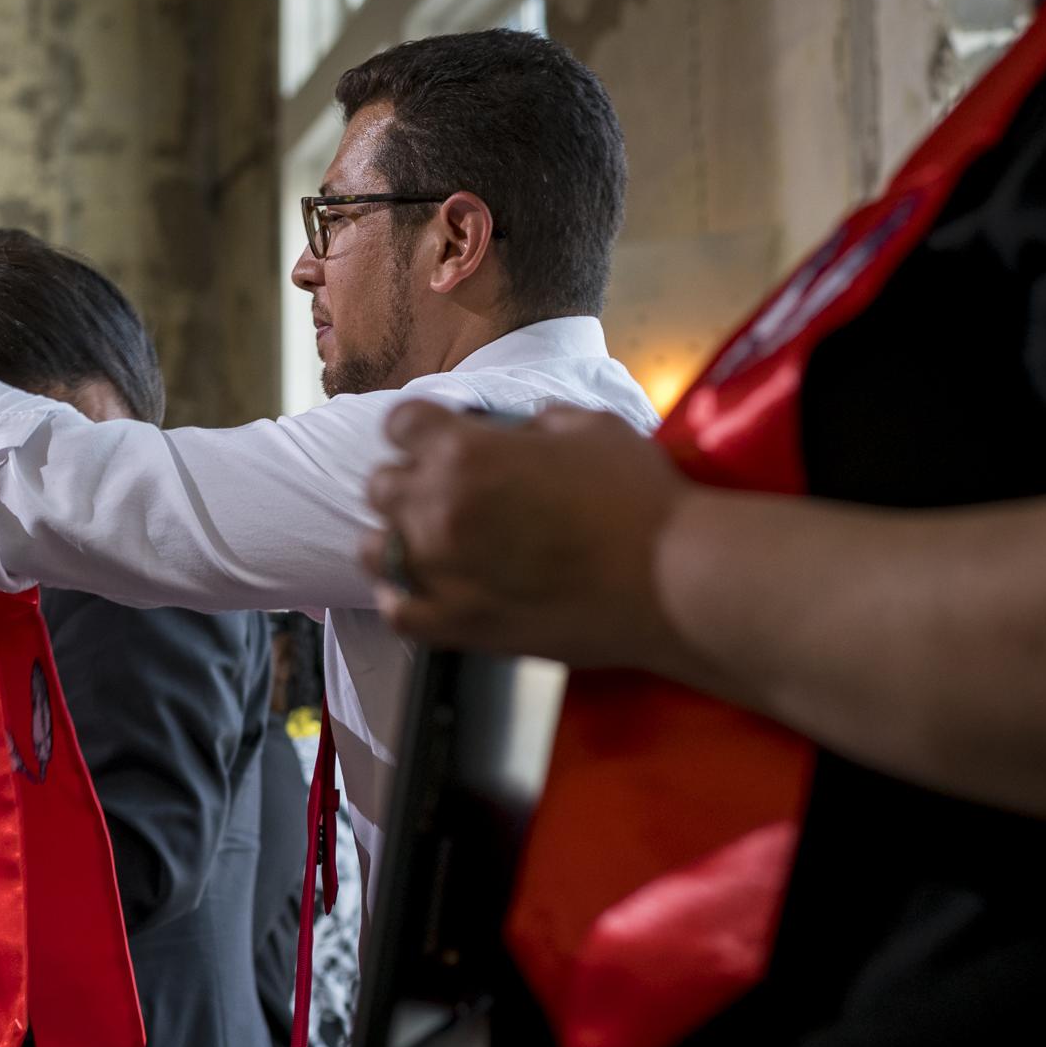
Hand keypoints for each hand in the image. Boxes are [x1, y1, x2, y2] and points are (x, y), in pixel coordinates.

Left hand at [361, 403, 693, 672]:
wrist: (670, 579)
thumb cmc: (639, 498)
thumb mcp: (590, 426)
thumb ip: (536, 421)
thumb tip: (516, 430)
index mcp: (464, 450)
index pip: (401, 423)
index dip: (419, 427)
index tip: (436, 437)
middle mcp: (437, 506)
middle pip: (382, 485)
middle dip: (409, 481)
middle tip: (444, 492)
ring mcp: (440, 571)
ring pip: (375, 548)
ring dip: (395, 539)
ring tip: (426, 542)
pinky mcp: (456, 625)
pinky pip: (396, 612)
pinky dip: (400, 599)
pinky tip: (420, 591)